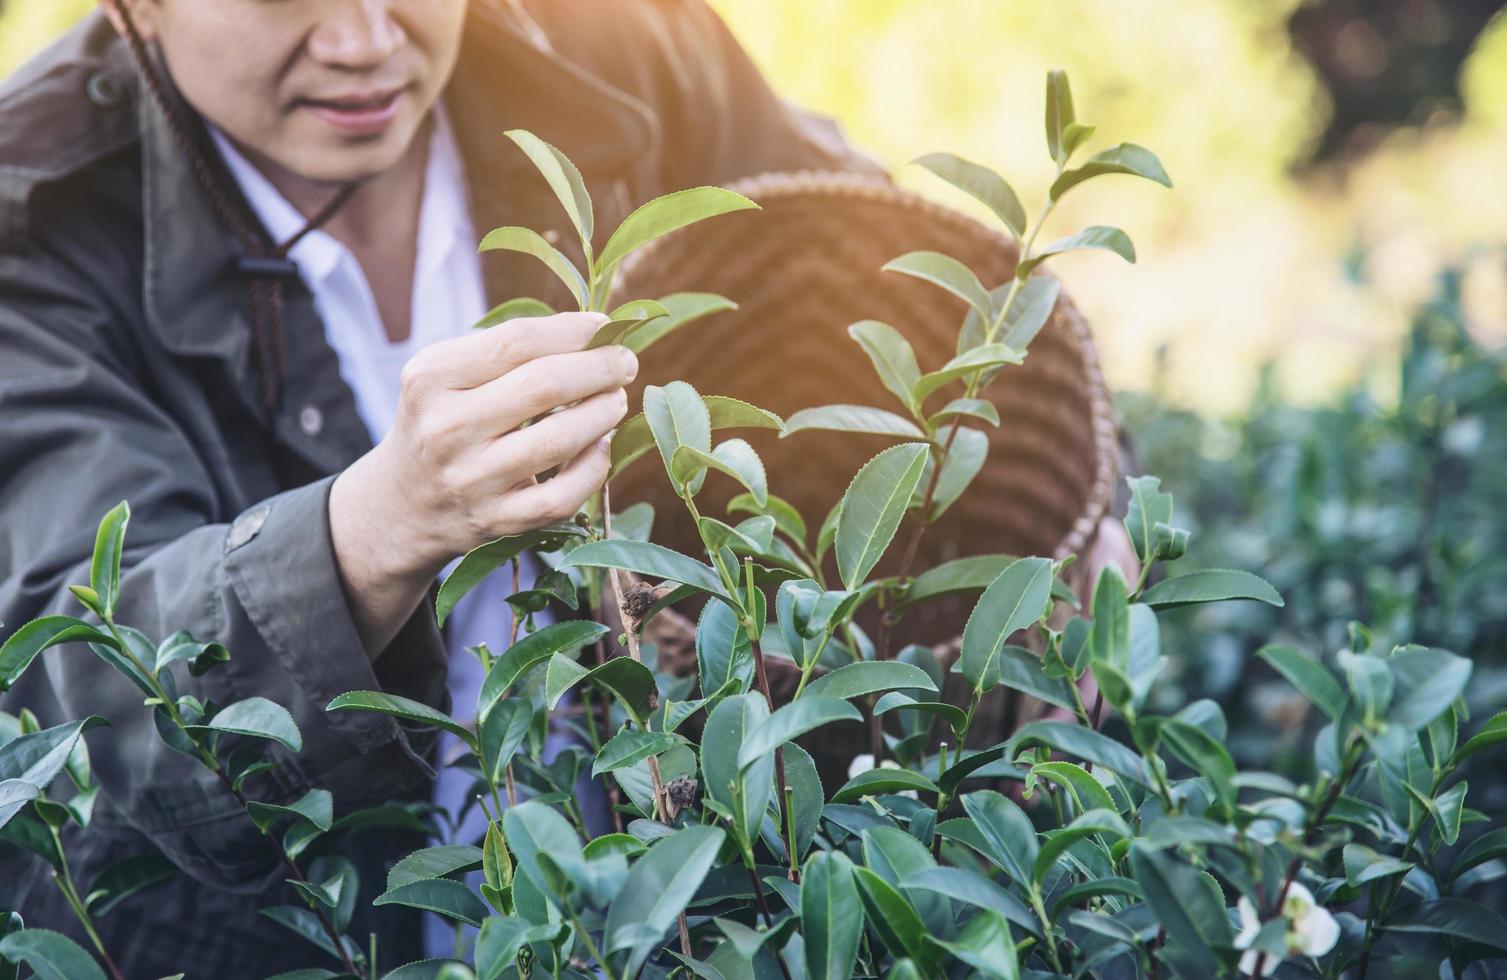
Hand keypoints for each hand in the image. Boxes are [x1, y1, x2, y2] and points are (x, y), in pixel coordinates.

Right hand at [329, 311, 634, 654]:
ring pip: (560, 439)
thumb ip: (509, 351)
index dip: (574, 331)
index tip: (604, 326)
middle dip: (600, 368)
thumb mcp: (448, 376)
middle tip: (624, 362)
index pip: (517, 342)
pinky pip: (563, 494)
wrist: (403, 505)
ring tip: (616, 399)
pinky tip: (600, 446)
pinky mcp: (495, 522)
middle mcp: (446, 430)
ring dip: (604, 412)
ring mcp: (471, 481)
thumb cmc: (442, 422)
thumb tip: (595, 332)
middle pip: (544, 385)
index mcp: (431, 379)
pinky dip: (595, 466)